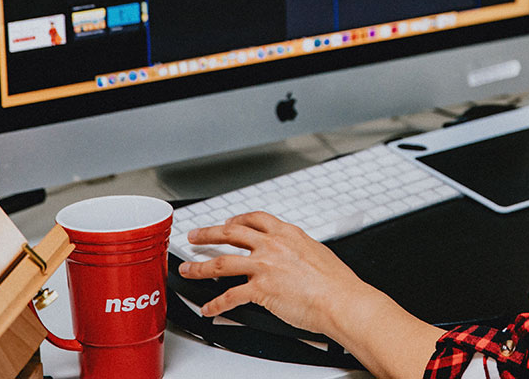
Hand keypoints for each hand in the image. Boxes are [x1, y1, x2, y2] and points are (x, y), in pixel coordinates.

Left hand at [179, 211, 371, 334]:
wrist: (340, 299)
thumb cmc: (336, 282)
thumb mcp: (317, 252)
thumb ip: (297, 250)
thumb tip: (293, 255)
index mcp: (287, 233)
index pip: (254, 219)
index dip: (237, 220)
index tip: (228, 223)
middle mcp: (272, 245)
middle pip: (230, 233)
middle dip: (207, 233)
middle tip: (195, 235)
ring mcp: (264, 266)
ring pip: (221, 262)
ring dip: (200, 267)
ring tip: (188, 269)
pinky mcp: (260, 289)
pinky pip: (230, 296)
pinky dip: (216, 304)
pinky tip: (209, 309)